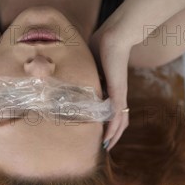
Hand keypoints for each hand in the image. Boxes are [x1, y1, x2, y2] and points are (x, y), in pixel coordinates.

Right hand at [90, 23, 131, 150]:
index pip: (110, 108)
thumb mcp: (88, 60)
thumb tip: (65, 68)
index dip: (105, 120)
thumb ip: (81, 68)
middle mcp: (118, 93)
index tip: (97, 130)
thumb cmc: (102, 42)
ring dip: (114, 135)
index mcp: (111, 86)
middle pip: (119, 118)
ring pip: (120, 120)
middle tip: (104, 146)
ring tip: (106, 147)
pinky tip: (109, 139)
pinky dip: (113, 128)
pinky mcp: (118, 92)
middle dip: (112, 133)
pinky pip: (117, 115)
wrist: (115, 36)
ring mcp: (119, 94)